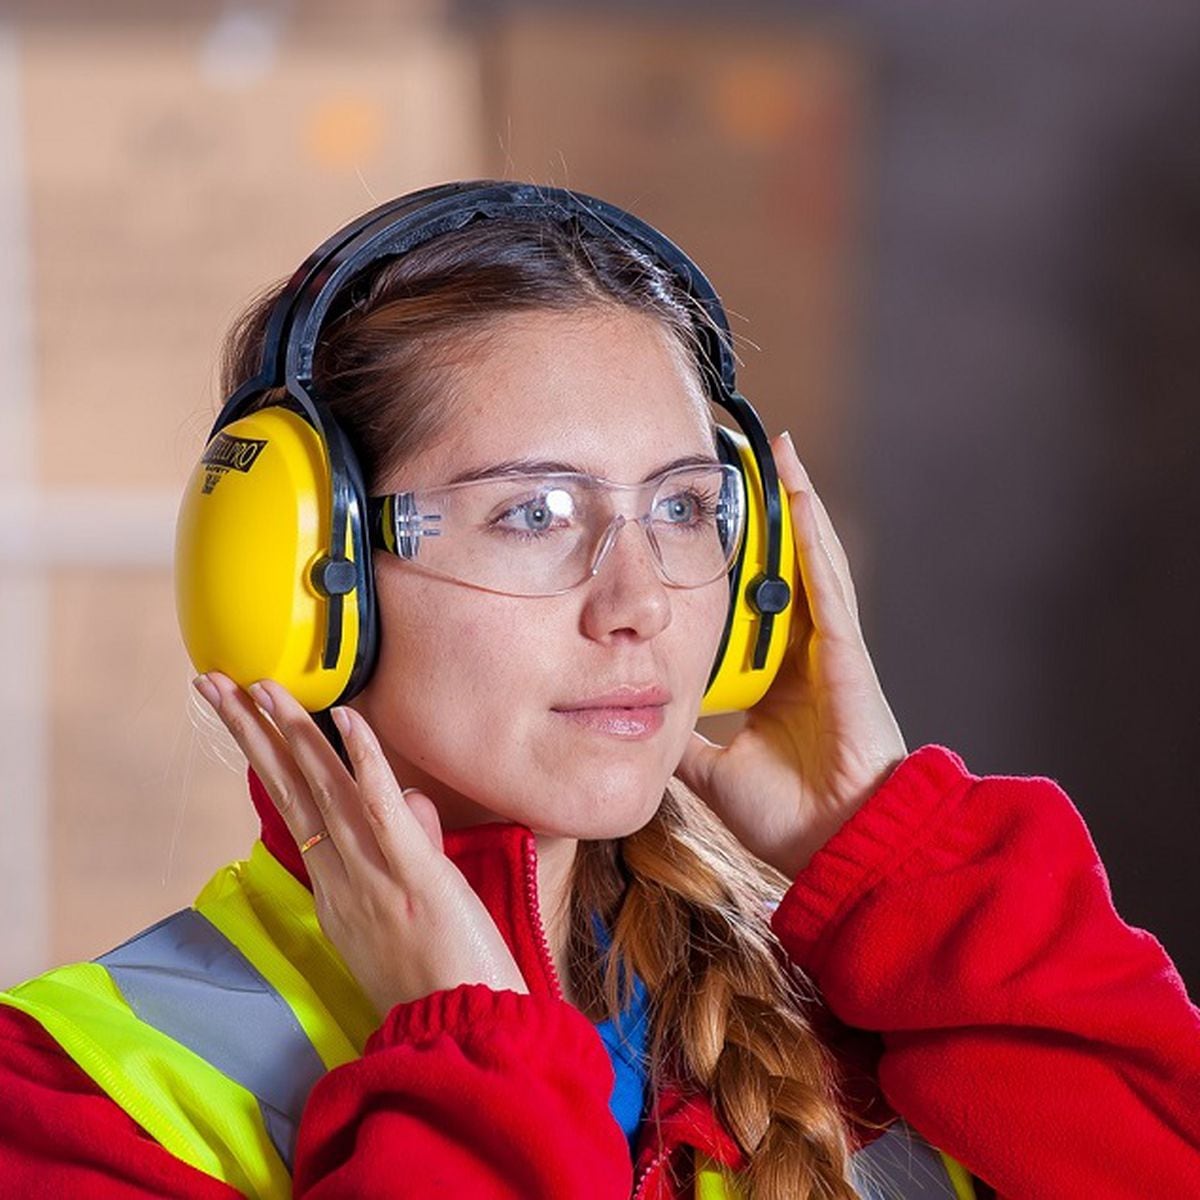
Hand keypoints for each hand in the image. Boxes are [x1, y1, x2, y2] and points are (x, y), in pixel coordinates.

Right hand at [192, 672, 527, 1014]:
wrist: (464, 1037)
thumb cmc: (443, 979)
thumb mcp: (411, 908)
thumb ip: (409, 846)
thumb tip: (411, 800)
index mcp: (335, 889)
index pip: (294, 808)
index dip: (266, 757)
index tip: (245, 715)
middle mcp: (341, 879)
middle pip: (290, 791)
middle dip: (250, 733)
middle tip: (214, 684)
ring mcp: (373, 878)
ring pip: (324, 792)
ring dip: (291, 732)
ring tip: (260, 686)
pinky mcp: (415, 877)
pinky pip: (384, 811)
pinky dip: (365, 761)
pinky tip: (345, 718)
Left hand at [676, 432, 906, 879]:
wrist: (836, 848)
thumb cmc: (789, 817)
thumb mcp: (713, 768)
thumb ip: (685, 740)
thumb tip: (642, 723)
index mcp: (776, 678)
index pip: (753, 606)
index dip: (737, 562)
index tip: (712, 521)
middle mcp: (805, 653)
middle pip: (783, 569)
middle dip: (768, 515)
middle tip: (746, 460)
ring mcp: (829, 647)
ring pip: (810, 562)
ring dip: (795, 506)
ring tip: (779, 452)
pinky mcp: (845, 651)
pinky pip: (827, 584)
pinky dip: (812, 538)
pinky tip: (800, 496)